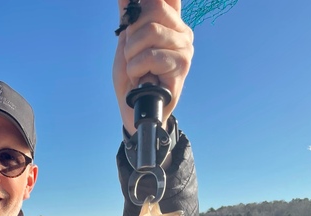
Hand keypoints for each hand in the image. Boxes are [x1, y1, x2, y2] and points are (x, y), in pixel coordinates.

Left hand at [113, 0, 193, 132]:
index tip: (135, 15)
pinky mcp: (182, 64)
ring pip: (150, 32)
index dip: (146, 2)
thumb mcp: (126, 43)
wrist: (135, 110)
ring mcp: (184, 47)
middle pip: (151, 8)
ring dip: (132, 54)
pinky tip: (142, 79)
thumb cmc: (133, 77)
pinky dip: (136, 68)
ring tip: (137, 70)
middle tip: (133, 55)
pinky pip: (150, 56)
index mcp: (171, 21)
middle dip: (132, 34)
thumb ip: (128, 17)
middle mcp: (182, 31)